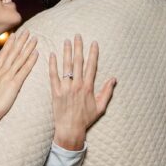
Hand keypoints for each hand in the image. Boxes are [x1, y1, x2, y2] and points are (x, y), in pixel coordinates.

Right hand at [0, 31, 37, 122]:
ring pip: (20, 58)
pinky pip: (24, 70)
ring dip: (28, 47)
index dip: (10, 43)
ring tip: (35, 39)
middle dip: (21, 41)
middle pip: (13, 52)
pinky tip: (36, 53)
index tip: (15, 34)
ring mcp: (8, 76)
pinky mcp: (14, 84)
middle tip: (28, 31)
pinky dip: (31, 61)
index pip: (4, 53)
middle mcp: (2, 70)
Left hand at [48, 35, 115, 150]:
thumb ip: (107, 92)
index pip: (91, 66)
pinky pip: (53, 76)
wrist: (70, 129)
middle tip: (77, 36)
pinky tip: (52, 54)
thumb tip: (113, 79)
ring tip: (66, 41)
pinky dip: (52, 65)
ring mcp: (66, 88)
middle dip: (78, 48)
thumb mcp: (100, 107)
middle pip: (78, 62)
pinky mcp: (55, 92)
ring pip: (66, 66)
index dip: (93, 54)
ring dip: (66, 52)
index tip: (93, 43)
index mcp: (88, 87)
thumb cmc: (86, 119)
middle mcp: (77, 85)